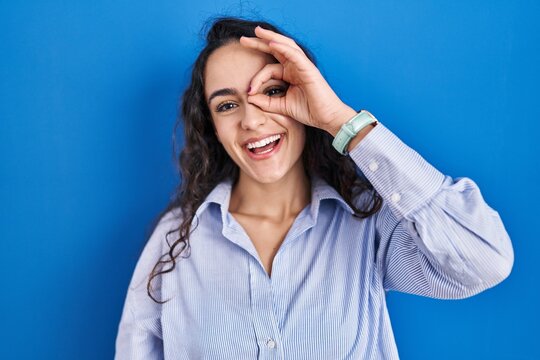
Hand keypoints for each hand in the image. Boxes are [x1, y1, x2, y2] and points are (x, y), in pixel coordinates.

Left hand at [239, 26, 356, 135]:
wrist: (326, 118)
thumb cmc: (309, 111)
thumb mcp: (281, 106)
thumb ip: (266, 102)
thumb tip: (249, 97)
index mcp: (289, 74)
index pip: (268, 69)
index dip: (256, 79)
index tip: (249, 91)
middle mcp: (295, 66)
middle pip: (275, 49)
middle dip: (259, 42)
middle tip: (242, 39)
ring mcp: (302, 65)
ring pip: (285, 46)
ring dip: (271, 37)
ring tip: (257, 32)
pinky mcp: (308, 68)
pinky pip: (294, 54)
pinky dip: (283, 47)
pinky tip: (272, 43)